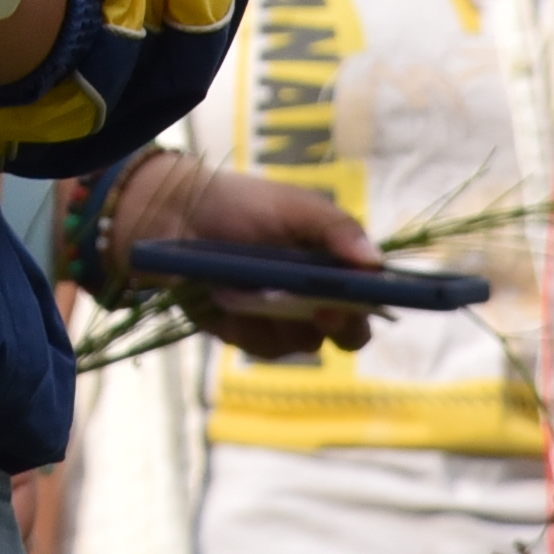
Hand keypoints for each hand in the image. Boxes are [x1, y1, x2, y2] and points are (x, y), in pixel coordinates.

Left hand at [85, 150, 380, 360]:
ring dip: (279, 320)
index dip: (368, 308)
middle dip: (334, 326)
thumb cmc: (242, 204)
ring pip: (303, 344)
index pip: (371, 298)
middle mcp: (317, 297)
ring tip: (246, 287)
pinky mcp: (249, 334)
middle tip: (315, 312)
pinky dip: (247, 326)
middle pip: (348, 334)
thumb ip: (336, 229)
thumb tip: (375, 263)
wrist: (177, 216)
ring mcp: (284, 320)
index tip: (350, 302)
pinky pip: (263, 348)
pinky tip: (225, 299)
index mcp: (335, 265)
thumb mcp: (294, 206)